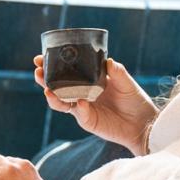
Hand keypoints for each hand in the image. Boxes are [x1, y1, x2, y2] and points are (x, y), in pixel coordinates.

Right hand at [33, 55, 158, 155]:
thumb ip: (117, 71)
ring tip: (47, 90)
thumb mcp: (126, 82)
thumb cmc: (134, 99)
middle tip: (37, 70)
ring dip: (53, 95)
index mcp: (88, 80)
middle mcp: (81, 93)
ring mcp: (82, 107)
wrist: (142, 122)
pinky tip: (81, 102)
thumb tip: (108, 61)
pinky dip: (78, 107)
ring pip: (61, 101)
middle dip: (45, 79)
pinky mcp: (88, 120)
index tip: (41, 56)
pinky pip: (79, 113)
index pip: (66, 71)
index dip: (52, 65)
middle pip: (57, 86)